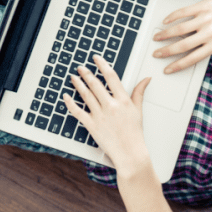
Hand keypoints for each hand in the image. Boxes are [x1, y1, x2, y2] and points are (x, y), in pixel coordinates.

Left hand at [64, 55, 152, 170]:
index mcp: (123, 100)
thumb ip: (139, 92)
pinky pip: (78, 111)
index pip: (111, 77)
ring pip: (86, 95)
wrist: (129, 152)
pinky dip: (70, 103)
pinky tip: (66, 96)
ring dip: (78, 84)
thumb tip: (146, 79)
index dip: (103, 65)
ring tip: (73, 77)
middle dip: (87, 73)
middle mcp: (111, 105)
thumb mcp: (138, 110)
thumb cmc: (135, 133)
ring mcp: (100, 115)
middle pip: (96, 84)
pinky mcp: (91, 125)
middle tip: (81, 67)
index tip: (96, 58)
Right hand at [153, 0, 211, 73]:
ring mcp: (205, 19)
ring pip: (179, 29)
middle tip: (157, 54)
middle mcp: (210, 32)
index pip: (192, 59)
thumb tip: (185, 53)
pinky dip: (172, 17)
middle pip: (182, 45)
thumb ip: (205, 46)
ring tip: (157, 38)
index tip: (167, 69)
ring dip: (165, 34)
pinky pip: (183, 12)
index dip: (177, 65)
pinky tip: (165, 22)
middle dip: (166, 51)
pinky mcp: (202, 6)